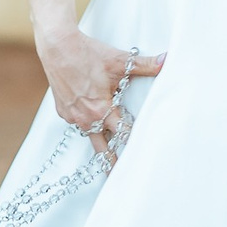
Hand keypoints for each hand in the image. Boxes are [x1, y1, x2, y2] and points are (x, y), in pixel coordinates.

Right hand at [36, 28, 165, 160]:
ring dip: (100, 141)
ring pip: (90, 134)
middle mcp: (86, 118)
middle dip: (111, 162)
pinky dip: (87, 124)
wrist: (58, 46)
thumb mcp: (120, 61)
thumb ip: (146, 65)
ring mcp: (72, 116)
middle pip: (102, 148)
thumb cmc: (88, 54)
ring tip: (108, 156)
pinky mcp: (63, 111)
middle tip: (118, 179)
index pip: (122, 134)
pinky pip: (78, 123)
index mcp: (102, 110)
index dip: (133, 143)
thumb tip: (168, 61)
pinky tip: (93, 121)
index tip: (142, 155)